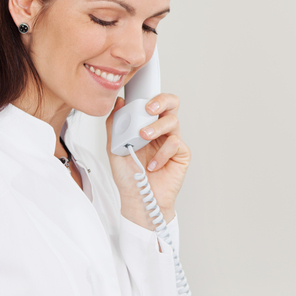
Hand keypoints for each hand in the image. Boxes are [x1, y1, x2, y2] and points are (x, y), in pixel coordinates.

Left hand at [106, 93, 190, 228]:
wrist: (138, 199)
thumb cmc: (128, 177)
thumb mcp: (114, 148)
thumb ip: (114, 125)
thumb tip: (118, 103)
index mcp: (146, 126)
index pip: (152, 103)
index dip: (148, 96)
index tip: (136, 96)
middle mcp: (161, 131)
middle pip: (171, 104)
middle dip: (162, 100)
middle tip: (149, 108)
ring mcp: (172, 142)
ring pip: (173, 121)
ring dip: (157, 127)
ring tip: (144, 138)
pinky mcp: (181, 155)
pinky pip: (175, 143)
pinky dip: (162, 153)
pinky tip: (153, 165)